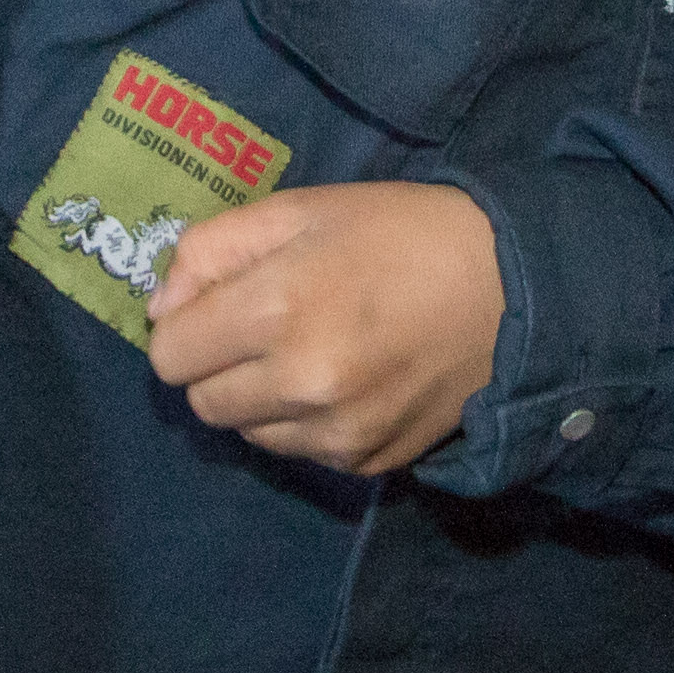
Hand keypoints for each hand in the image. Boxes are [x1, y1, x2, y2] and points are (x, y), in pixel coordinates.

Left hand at [144, 181, 504, 474]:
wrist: (513, 290)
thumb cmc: (402, 233)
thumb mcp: (302, 209)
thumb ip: (213, 250)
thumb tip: (160, 309)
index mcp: (276, 308)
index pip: (169, 354)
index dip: (186, 326)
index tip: (221, 305)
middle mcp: (299, 383)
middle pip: (202, 402)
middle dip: (219, 365)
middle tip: (266, 327)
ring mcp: (336, 433)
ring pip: (248, 433)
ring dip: (261, 399)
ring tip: (314, 350)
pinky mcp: (368, 463)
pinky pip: (301, 453)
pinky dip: (308, 423)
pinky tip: (350, 381)